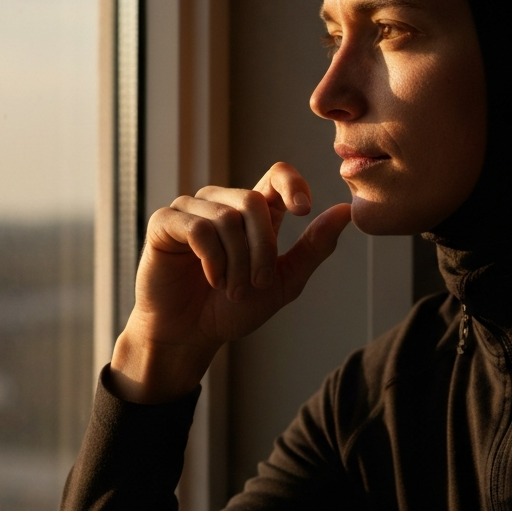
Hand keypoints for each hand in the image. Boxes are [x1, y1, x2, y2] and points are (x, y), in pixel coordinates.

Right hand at [110, 162, 350, 402]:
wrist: (190, 336)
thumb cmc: (232, 309)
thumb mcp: (283, 281)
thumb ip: (313, 247)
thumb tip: (346, 211)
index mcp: (252, 213)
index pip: (276, 174)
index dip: (292, 184)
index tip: (303, 209)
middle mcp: (221, 204)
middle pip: (253, 202)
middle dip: (261, 248)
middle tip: (255, 284)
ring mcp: (191, 210)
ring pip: (226, 218)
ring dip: (236, 262)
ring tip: (230, 288)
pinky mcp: (165, 222)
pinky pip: (198, 228)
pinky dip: (212, 259)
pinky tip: (211, 279)